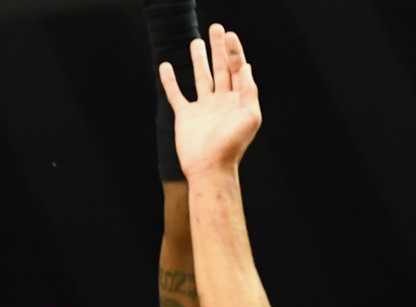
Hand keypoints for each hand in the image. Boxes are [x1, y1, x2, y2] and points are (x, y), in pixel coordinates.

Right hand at [158, 23, 260, 177]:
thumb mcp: (250, 116)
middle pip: (220, 68)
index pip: (237, 69)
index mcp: (238, 100)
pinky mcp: (186, 116)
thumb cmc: (232, 145)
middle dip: (218, 48)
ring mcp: (203, 108)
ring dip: (199, 59)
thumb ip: (249, 90)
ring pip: (201, 78)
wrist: (210, 168)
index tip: (229, 35)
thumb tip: (246, 67)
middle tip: (216, 28)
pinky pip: (176, 94)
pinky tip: (165, 66)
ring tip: (196, 41)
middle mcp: (221, 101)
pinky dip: (170, 81)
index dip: (234, 51)